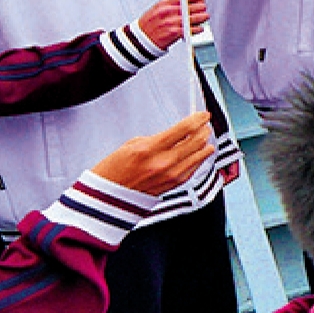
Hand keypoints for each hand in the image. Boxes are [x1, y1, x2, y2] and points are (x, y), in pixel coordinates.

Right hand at [93, 111, 218, 194]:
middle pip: (195, 142)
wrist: (107, 197)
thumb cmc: (114, 170)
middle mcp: (163, 162)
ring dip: (204, 145)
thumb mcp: (131, 145)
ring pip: (198, 156)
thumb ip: (156, 139)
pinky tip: (200, 154)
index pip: (183, 129)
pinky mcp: (174, 185)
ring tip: (206, 138)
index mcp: (150, 149)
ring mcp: (170, 175)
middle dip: (203, 131)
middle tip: (205, 125)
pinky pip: (193, 169)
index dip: (197, 119)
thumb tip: (176, 135)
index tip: (203, 115)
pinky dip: (199, 159)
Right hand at [136, 0, 204, 51]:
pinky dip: (196, 29)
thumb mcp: (156, 9)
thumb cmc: (150, 24)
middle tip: (204, 8)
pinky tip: (200, 28)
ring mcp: (170, 22)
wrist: (140, 39)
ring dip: (201, 17)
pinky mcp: (173, 33)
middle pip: (190, 7)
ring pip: (191, 18)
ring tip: (206, 16)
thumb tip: (187, 1)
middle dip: (200, 7)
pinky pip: (189, 30)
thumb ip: (171, 5)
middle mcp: (167, 12)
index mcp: (164, 4)